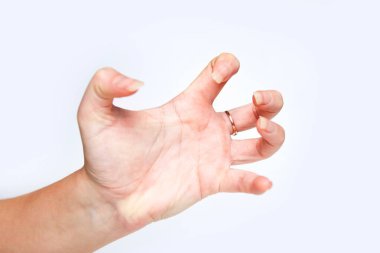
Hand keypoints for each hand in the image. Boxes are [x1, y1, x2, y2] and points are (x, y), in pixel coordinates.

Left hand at [77, 53, 284, 231]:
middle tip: (260, 99)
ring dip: (273, 134)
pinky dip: (255, 182)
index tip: (225, 68)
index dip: (226, 65)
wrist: (109, 195)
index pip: (217, 77)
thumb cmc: (105, 156)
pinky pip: (241, 180)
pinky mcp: (211, 180)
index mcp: (187, 106)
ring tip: (264, 128)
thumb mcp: (94, 113)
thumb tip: (135, 82)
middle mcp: (206, 128)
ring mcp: (212, 155)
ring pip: (260, 144)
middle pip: (253, 110)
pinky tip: (261, 183)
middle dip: (268, 100)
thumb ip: (104, 84)